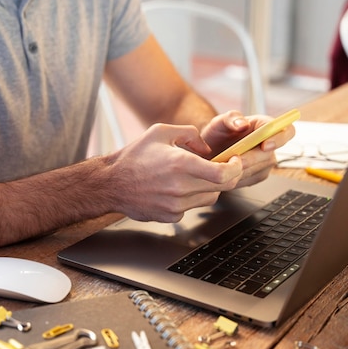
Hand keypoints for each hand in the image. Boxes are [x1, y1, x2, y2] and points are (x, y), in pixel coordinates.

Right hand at [110, 123, 242, 222]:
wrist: (111, 184)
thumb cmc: (134, 157)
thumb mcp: (160, 132)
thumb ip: (189, 133)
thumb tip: (208, 148)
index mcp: (180, 164)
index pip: (223, 174)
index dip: (236, 168)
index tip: (235, 162)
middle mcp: (180, 187)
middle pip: (222, 188)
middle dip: (229, 177)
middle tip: (224, 168)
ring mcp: (176, 205)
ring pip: (209, 198)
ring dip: (209, 187)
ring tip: (193, 176)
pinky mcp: (171, 216)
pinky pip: (192, 207)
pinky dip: (191, 198)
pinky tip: (176, 188)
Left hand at [200, 110, 295, 186]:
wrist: (210, 153)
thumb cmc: (217, 134)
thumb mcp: (219, 122)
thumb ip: (231, 118)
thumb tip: (243, 123)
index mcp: (264, 125)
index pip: (286, 131)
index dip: (279, 139)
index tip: (265, 145)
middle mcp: (270, 143)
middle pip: (270, 155)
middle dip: (251, 158)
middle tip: (234, 159)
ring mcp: (266, 161)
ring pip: (260, 169)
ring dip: (242, 168)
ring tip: (225, 163)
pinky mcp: (259, 174)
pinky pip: (252, 179)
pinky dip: (239, 176)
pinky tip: (229, 170)